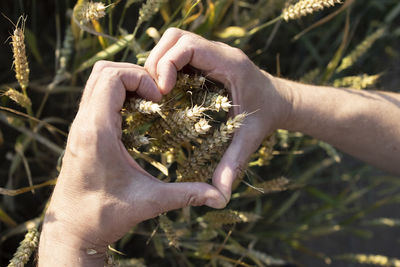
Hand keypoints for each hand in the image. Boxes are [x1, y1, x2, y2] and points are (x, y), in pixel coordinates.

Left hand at [39, 61, 225, 265]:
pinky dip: (117, 95)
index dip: (140, 78)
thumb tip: (220, 198)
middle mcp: (83, 123)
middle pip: (103, 71)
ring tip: (149, 103)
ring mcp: (79, 126)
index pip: (112, 77)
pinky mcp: (80, 131)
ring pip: (97, 80)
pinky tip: (137, 117)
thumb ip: (186, 195)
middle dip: (135, 75)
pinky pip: (96, 96)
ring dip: (125, 83)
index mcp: (97, 132)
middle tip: (157, 97)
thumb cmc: (105, 215)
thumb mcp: (150, 202)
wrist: (71, 229)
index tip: (160, 99)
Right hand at [145, 28, 291, 203]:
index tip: (163, 91)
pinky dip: (166, 65)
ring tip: (157, 91)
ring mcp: (212, 53)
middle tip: (155, 92)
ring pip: (174, 40)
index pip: (188, 45)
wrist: (279, 101)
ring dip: (160, 61)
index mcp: (229, 64)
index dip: (167, 63)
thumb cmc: (265, 117)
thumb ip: (233, 165)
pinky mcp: (206, 57)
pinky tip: (166, 90)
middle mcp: (219, 53)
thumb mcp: (249, 140)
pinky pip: (178, 51)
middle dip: (158, 61)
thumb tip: (220, 197)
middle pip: (175, 37)